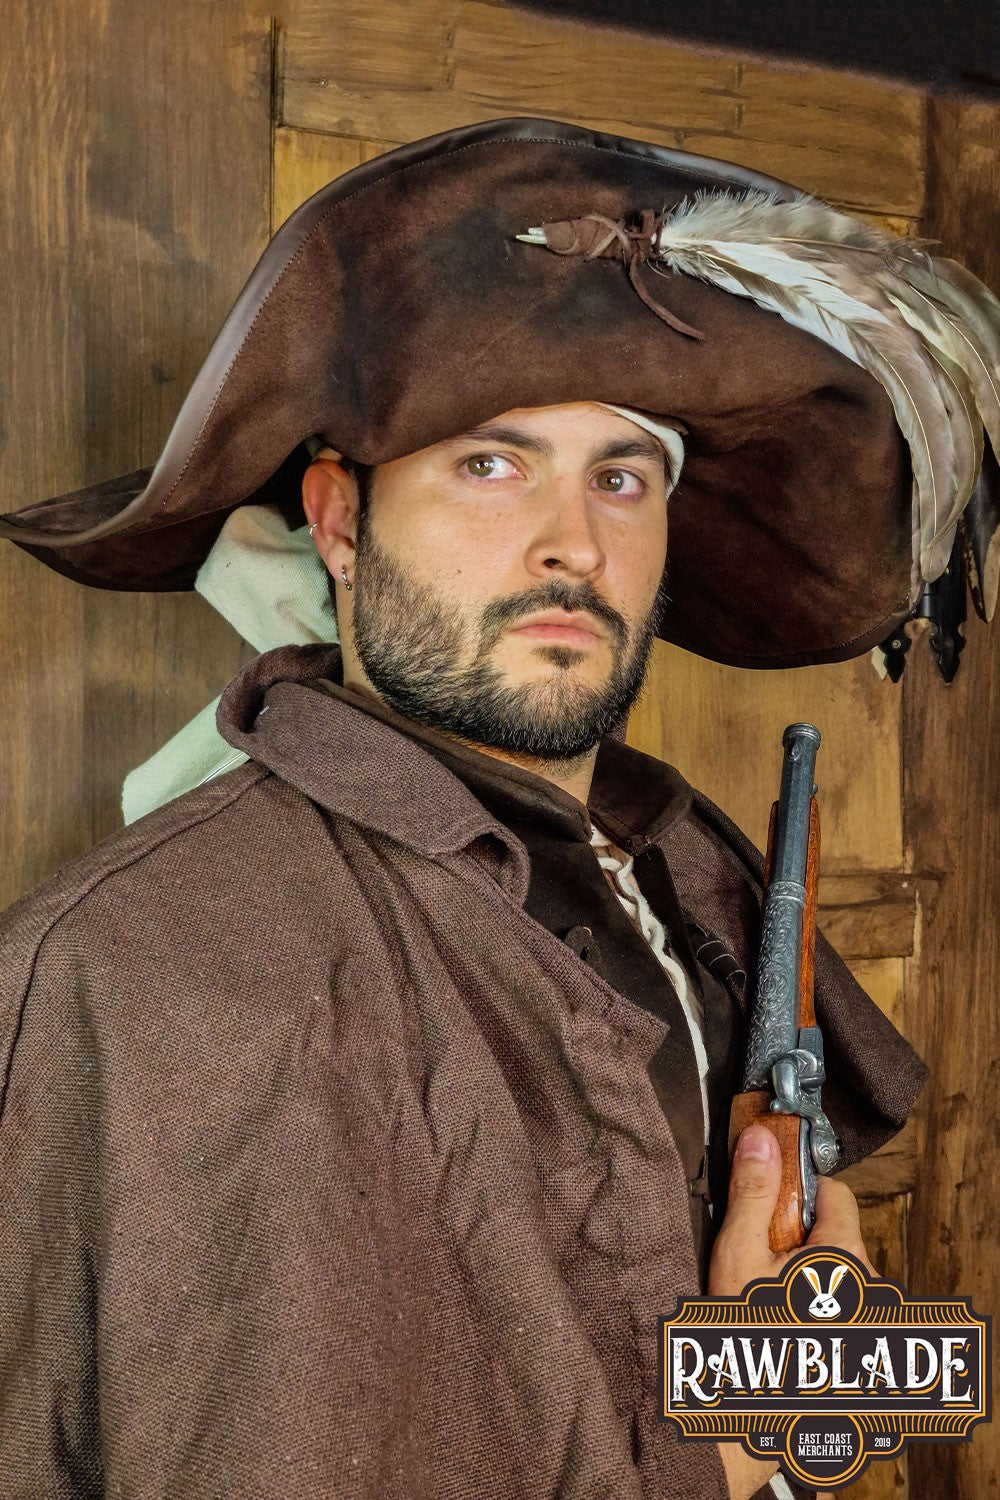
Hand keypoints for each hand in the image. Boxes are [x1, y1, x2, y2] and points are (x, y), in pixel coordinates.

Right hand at [707, 1125, 872, 1495]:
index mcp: (842, 1256)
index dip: (797, 1187)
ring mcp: (864, 1319)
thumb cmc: (748, 1340)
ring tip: (763, 1294)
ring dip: (802, 1270)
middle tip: (758, 1256)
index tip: (770, 1199)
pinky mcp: (858, 1345)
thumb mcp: (740, 1253)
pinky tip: (778, 1320)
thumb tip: (761, 1140)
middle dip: (796, 1234)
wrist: (755, 1417)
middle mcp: (864, 1286)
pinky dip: (811, 1302)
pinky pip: (836, 1303)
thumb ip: (753, 1192)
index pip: (834, 1190)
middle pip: (833, 1231)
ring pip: (833, 1270)